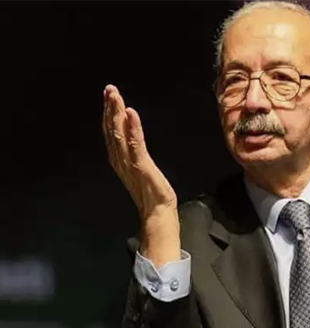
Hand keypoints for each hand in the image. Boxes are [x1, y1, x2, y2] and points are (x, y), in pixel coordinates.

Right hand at [102, 84, 179, 265]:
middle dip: (109, 108)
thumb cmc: (152, 193)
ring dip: (116, 113)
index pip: (111, 133)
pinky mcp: (142, 166)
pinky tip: (131, 113)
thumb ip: (133, 153)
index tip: (108, 96)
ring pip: (119, 134)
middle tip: (109, 88)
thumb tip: (132, 136)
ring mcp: (130, 163)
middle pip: (111, 130)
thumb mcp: (140, 169)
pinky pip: (136, 144)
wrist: (158, 213)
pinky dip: (133, 128)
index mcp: (120, 160)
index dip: (108, 114)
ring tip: (115, 96)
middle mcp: (121, 160)